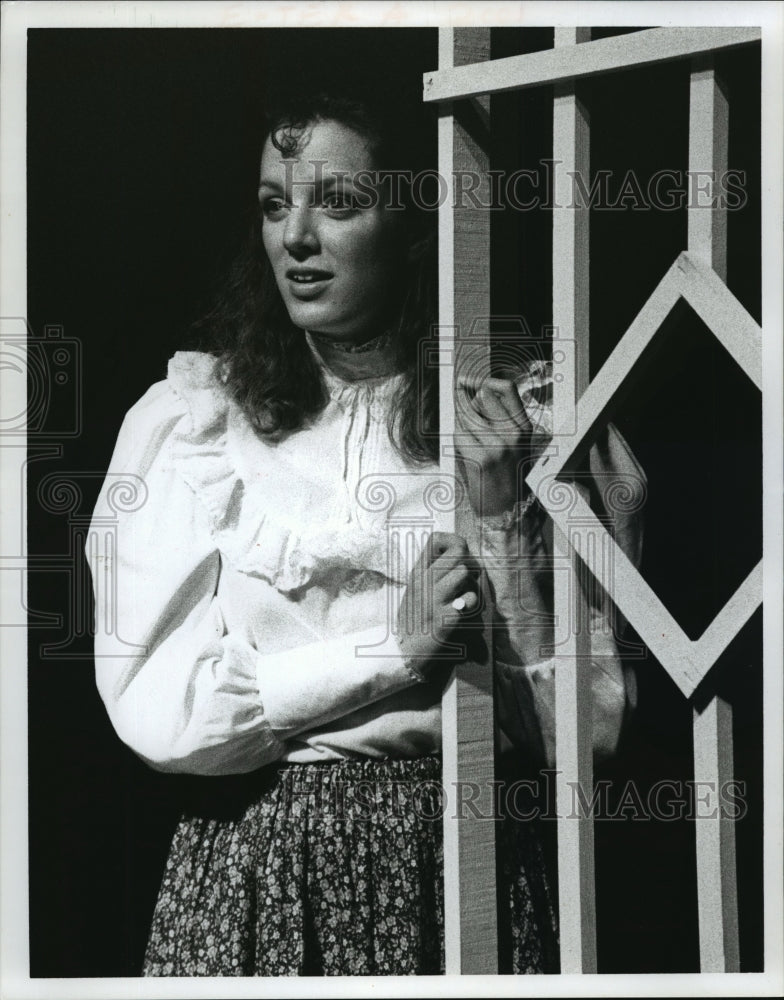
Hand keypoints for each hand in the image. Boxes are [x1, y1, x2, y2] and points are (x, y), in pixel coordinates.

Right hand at [395, 531, 479, 675]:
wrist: (403, 654)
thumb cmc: (412, 622)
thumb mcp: (413, 591)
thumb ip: (429, 574)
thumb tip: (456, 558)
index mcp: (417, 573)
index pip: (435, 540)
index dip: (453, 541)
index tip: (458, 554)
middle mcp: (424, 581)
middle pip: (458, 552)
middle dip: (468, 563)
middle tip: (465, 580)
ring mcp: (434, 598)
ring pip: (464, 572)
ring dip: (470, 585)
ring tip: (463, 598)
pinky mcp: (446, 617)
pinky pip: (470, 599)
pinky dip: (471, 606)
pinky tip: (462, 614)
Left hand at [455, 376, 533, 516]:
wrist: (508, 512)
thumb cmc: (507, 478)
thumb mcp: (514, 445)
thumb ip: (498, 420)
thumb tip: (473, 395)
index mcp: (524, 427)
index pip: (507, 387)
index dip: (482, 380)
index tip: (466, 381)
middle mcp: (513, 433)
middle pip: (482, 396)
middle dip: (465, 399)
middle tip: (459, 408)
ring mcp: (497, 445)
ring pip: (467, 415)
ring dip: (459, 421)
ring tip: (466, 436)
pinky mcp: (480, 458)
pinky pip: (458, 434)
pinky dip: (456, 438)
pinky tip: (462, 449)